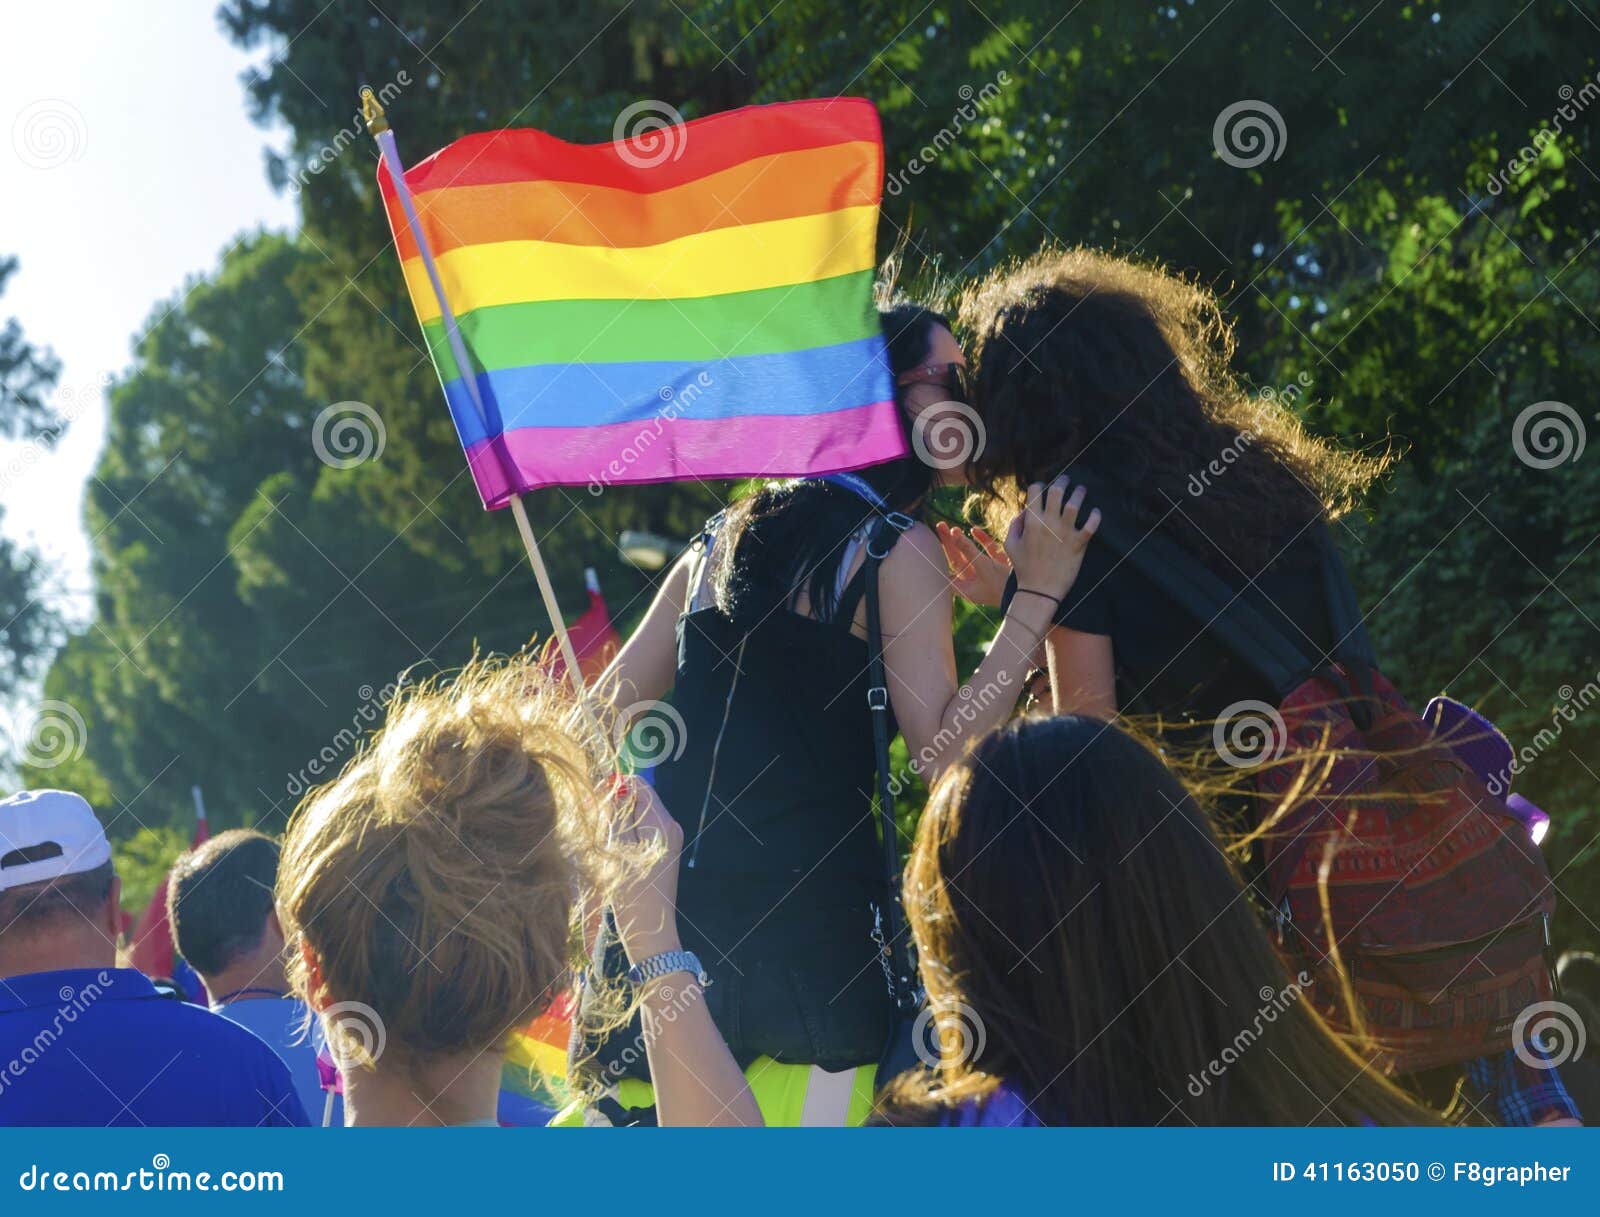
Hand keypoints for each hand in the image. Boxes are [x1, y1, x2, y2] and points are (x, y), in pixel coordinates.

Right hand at [610, 780, 684, 963]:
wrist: (650, 930)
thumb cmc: (631, 892)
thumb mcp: (617, 850)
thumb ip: (616, 815)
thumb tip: (612, 786)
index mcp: (663, 823)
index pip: (639, 785)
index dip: (615, 787)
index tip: (593, 802)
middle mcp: (671, 826)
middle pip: (640, 799)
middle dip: (615, 805)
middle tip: (594, 823)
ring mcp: (669, 840)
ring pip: (638, 815)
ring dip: (618, 821)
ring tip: (604, 841)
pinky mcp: (663, 852)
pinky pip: (642, 831)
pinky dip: (626, 834)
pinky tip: (614, 851)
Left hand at [935, 521, 1011, 606]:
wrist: (1034, 592)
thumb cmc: (1004, 585)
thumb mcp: (983, 565)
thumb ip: (968, 549)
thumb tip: (952, 532)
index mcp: (966, 589)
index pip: (945, 572)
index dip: (936, 559)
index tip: (929, 543)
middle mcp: (974, 583)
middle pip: (956, 560)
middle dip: (948, 544)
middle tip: (939, 526)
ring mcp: (986, 575)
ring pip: (970, 555)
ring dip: (962, 541)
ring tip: (952, 527)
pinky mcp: (999, 567)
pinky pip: (986, 552)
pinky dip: (981, 542)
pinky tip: (974, 530)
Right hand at [1003, 476, 1100, 604]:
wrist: (1039, 591)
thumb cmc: (1023, 568)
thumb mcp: (1010, 545)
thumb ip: (1014, 524)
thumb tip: (1025, 511)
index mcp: (1031, 521)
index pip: (1036, 490)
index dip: (1040, 486)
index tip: (1044, 489)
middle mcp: (1048, 523)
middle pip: (1057, 491)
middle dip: (1063, 481)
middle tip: (1067, 480)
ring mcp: (1064, 533)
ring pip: (1075, 503)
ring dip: (1079, 493)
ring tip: (1081, 490)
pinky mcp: (1078, 544)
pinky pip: (1091, 524)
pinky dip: (1095, 516)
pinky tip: (1095, 512)